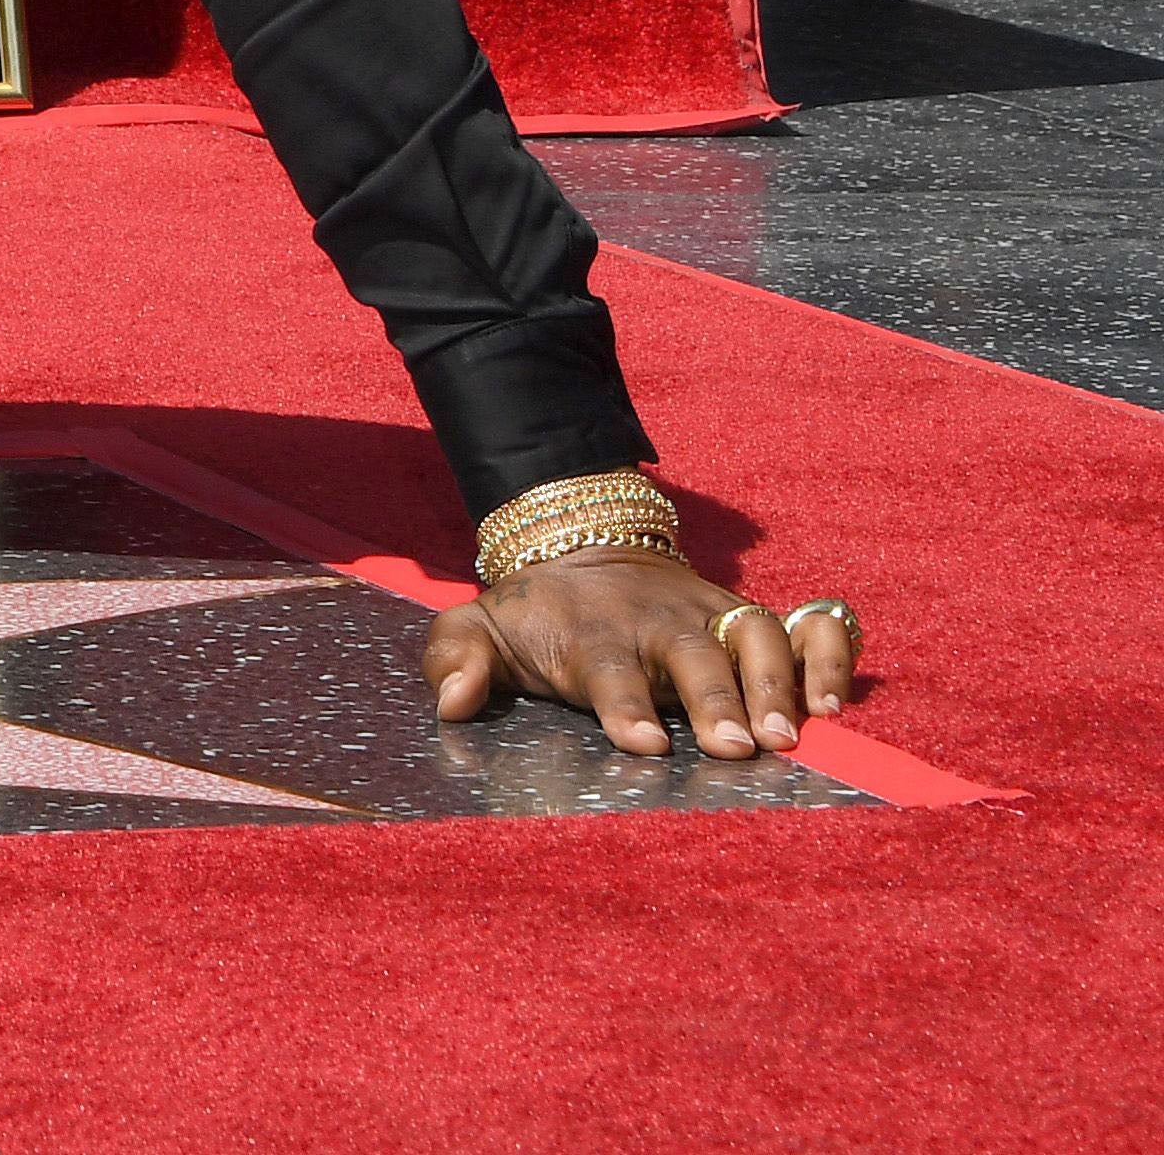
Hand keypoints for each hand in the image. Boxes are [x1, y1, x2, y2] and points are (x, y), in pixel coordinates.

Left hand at [422, 553, 864, 757]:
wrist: (581, 544)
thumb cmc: (535, 615)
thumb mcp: (477, 626)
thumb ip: (455, 659)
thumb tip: (454, 703)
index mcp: (593, 634)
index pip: (607, 669)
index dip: (625, 705)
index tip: (644, 743)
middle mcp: (660, 623)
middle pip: (692, 655)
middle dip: (715, 696)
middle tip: (735, 745)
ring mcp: (714, 615)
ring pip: (756, 635)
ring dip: (777, 682)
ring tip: (791, 735)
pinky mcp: (754, 617)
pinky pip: (810, 624)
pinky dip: (830, 653)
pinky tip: (836, 700)